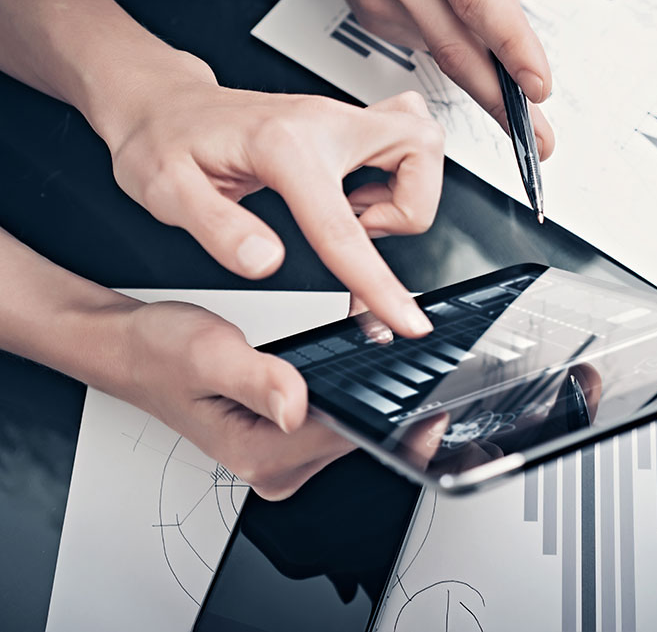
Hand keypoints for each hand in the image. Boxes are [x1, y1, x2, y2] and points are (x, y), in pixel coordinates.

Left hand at [104, 65, 443, 337]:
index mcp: (280, 147)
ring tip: (348, 215)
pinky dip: (395, 176)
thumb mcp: (167, 193)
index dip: (379, 282)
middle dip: (409, 207)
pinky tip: (349, 197)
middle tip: (360, 231)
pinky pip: (401, 141)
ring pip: (419, 141)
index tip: (405, 320)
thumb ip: (219, 230)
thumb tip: (266, 263)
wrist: (161, 105)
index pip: (342, 226)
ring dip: (403, 192)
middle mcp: (321, 121)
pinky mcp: (341, 123)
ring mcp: (336, 118)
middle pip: (420, 149)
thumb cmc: (164, 142)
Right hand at [122, 299, 354, 499]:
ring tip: (335, 343)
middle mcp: (272, 467)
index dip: (367, 392)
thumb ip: (259, 381)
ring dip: (350, 383)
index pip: (344, 435)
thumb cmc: (160, 354)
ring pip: (346, 423)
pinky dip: (335, 386)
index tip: (375, 353)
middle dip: (362, 383)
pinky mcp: (284, 441)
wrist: (135, 351)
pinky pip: (329, 416)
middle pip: (353, 431)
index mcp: (257, 455)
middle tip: (358, 335)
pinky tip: (323, 360)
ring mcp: (280, 458)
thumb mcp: (210, 355)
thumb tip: (298, 406)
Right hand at [324, 0, 554, 157]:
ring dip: (484, 77)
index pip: (477, 1)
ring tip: (514, 87)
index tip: (537, 85)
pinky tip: (458, 22)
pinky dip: (452, 43)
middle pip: (458, 51)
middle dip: (502, 103)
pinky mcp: (372, 16)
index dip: (511, 49)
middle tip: (538, 139)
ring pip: (444, 53)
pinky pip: (425, 42)